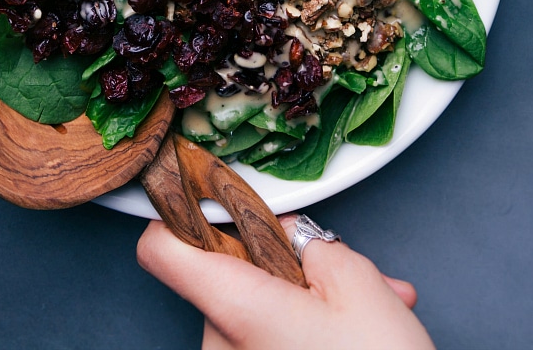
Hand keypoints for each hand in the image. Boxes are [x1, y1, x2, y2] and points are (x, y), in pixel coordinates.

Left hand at [137, 215, 434, 349]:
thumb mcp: (358, 284)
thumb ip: (312, 242)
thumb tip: (290, 234)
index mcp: (233, 310)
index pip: (161, 249)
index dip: (182, 213)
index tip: (209, 197)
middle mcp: (219, 347)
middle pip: (228, 274)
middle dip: (289, 266)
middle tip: (345, 274)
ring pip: (257, 310)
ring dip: (309, 304)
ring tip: (371, 312)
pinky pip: (265, 342)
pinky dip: (303, 334)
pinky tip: (353, 337)